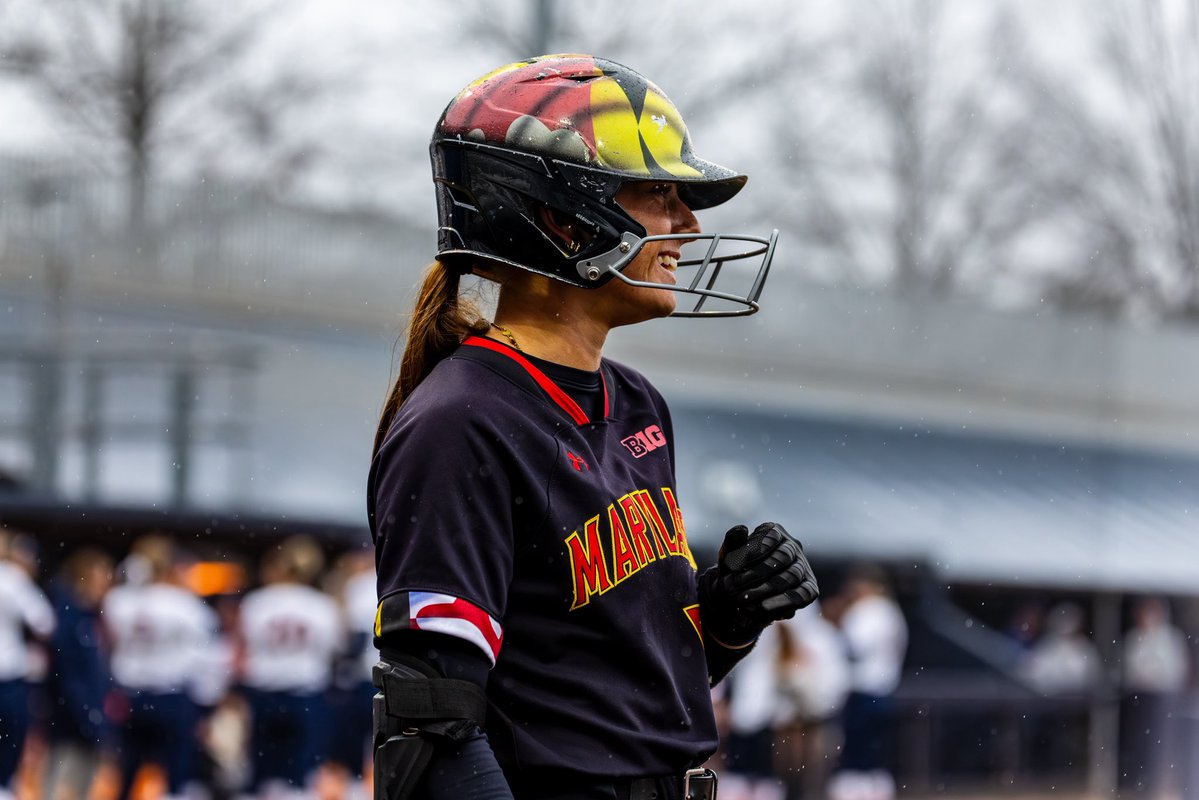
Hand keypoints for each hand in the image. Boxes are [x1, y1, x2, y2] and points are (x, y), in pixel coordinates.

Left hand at [698, 522, 819, 645]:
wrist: (739, 596)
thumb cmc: (735, 571)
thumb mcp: (728, 556)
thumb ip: (732, 541)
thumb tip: (741, 529)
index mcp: (774, 533)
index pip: (770, 536)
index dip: (751, 551)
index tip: (731, 566)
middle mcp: (793, 546)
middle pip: (782, 557)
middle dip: (756, 573)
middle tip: (733, 587)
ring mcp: (804, 567)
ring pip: (792, 576)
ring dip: (766, 589)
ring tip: (744, 600)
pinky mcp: (810, 588)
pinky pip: (802, 594)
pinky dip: (783, 602)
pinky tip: (763, 608)